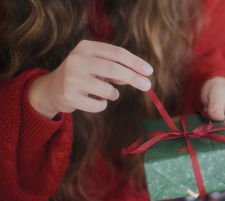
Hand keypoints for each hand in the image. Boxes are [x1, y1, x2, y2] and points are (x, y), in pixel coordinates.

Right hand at [28, 40, 153, 118]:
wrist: (52, 89)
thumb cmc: (83, 75)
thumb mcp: (98, 65)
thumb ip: (117, 69)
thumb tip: (140, 77)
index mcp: (86, 47)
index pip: (117, 53)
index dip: (135, 62)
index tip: (150, 71)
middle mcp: (77, 60)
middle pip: (114, 69)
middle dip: (134, 78)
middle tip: (148, 86)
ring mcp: (71, 78)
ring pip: (108, 90)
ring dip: (113, 94)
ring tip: (106, 92)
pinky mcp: (69, 96)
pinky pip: (99, 105)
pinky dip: (102, 105)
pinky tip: (92, 100)